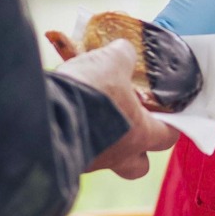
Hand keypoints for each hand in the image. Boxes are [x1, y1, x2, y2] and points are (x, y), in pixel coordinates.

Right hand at [55, 41, 177, 178]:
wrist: (45, 119)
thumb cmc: (90, 94)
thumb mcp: (111, 62)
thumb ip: (123, 55)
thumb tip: (124, 50)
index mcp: (140, 134)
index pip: (167, 136)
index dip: (169, 124)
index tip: (164, 111)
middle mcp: (119, 156)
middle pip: (139, 165)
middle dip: (138, 148)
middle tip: (129, 122)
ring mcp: (92, 163)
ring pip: (107, 160)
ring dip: (104, 141)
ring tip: (93, 115)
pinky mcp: (67, 163)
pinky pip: (80, 155)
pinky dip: (79, 139)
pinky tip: (70, 117)